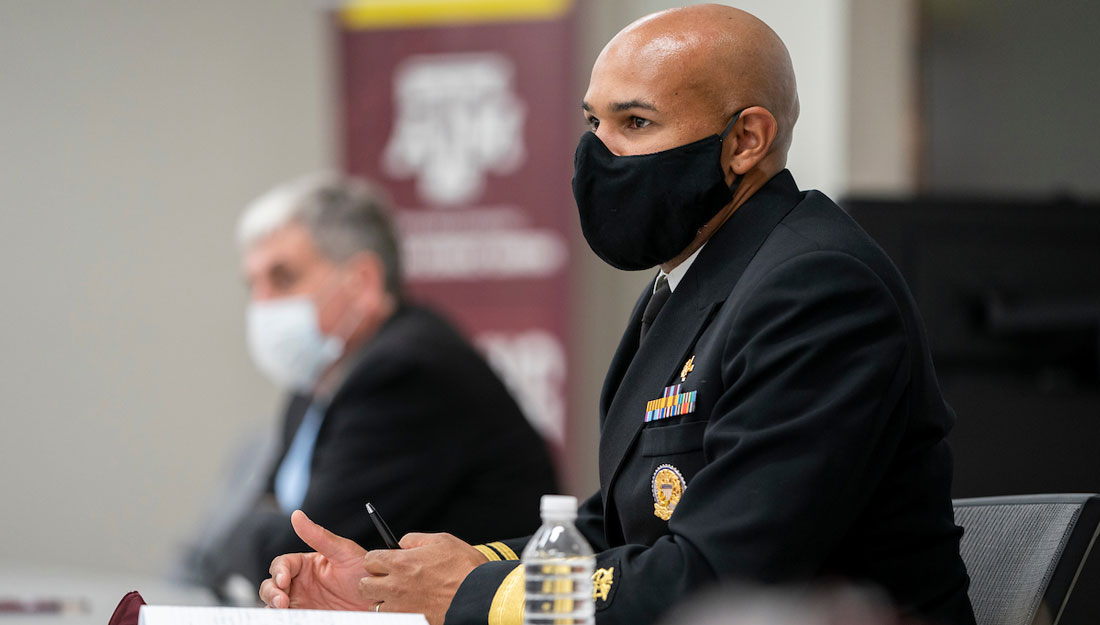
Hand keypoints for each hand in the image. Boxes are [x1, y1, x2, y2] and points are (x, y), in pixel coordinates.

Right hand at [258, 510, 373, 610]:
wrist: (379, 601)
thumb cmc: (364, 573)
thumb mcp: (343, 552)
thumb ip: (319, 536)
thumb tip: (297, 514)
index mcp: (306, 565)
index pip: (282, 565)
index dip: (278, 571)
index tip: (283, 580)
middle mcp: (300, 584)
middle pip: (271, 585)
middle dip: (271, 592)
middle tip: (282, 602)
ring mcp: (302, 602)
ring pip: (274, 604)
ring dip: (273, 607)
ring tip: (284, 612)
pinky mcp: (306, 617)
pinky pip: (288, 618)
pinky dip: (283, 618)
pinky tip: (289, 618)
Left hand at [358, 532, 488, 624]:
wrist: (480, 595)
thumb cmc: (464, 567)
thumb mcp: (442, 540)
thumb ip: (415, 539)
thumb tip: (402, 543)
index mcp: (400, 563)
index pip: (369, 560)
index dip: (377, 559)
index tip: (386, 561)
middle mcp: (395, 586)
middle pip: (365, 585)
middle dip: (374, 581)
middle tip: (389, 579)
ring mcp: (401, 608)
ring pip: (375, 606)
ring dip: (384, 600)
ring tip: (401, 596)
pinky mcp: (409, 621)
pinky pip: (391, 618)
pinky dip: (397, 613)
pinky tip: (411, 607)